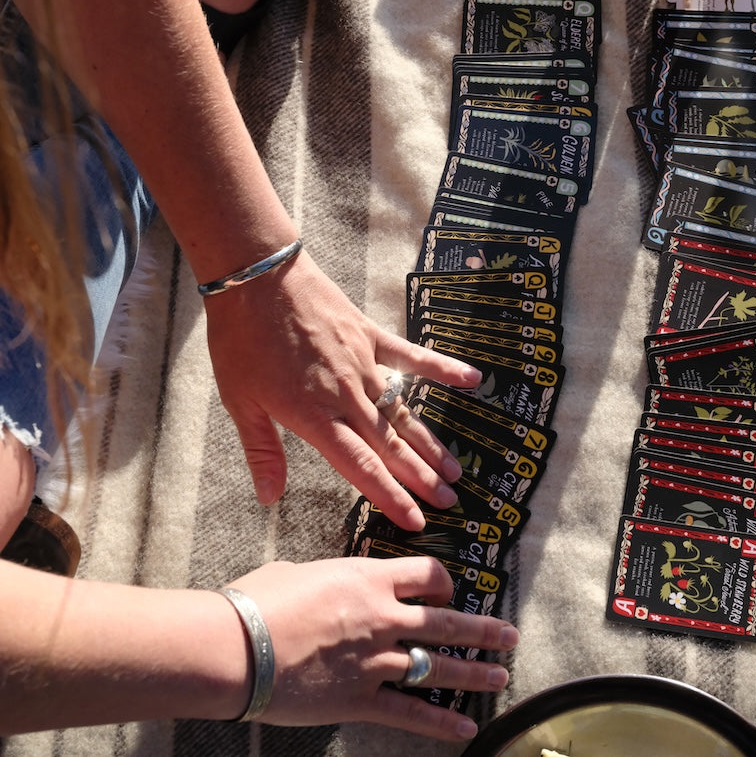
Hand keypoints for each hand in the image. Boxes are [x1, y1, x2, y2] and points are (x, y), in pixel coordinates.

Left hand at [203, 251, 480, 529]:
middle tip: (449, 502)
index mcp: (314, 416)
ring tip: (455, 469)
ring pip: (404, 411)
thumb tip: (269, 498)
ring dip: (430, 443)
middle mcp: (347, 395)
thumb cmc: (241, 341)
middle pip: (391, 445)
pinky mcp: (370, 336)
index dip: (390, 497)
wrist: (255, 278)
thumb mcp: (240, 402)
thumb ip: (262, 451)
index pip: (362, 467)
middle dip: (421, 479)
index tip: (415, 522)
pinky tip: (472, 379)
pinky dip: (442, 368)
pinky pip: (412, 356)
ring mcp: (364, 364)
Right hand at [225, 556, 517, 738]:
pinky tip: (465, 728)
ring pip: (439, 667)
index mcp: (369, 579)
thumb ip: (322, 579)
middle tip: (510, 636)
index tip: (450, 590)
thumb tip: (315, 582)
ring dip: (475, 674)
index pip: (427, 575)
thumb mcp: (295, 573)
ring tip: (501, 677)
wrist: (236, 647)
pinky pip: (410, 712)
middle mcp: (383, 617)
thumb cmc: (255, 603)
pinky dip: (440, 722)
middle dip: (484, 630)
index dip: (445, 582)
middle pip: (448, 622)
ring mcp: (376, 660)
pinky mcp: (360, 699)